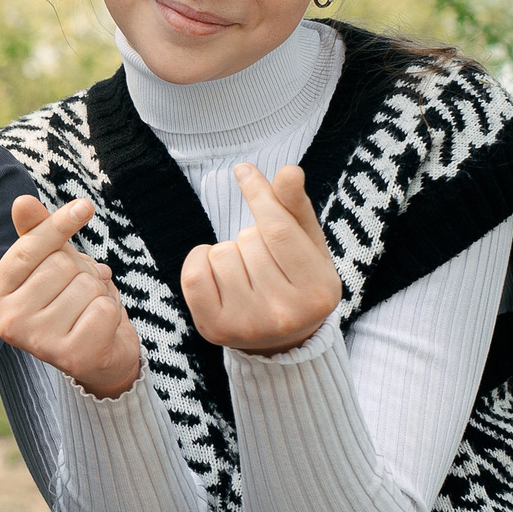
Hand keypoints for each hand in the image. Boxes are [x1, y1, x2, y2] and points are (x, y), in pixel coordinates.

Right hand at [0, 194, 140, 398]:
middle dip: (82, 271)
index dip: (59, 225)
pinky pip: (103, 309)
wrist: (99, 356)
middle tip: (79, 292)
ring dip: (98, 293)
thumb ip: (36, 234)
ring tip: (88, 310)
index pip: (28, 249)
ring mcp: (38, 343)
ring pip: (86, 286)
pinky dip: (112, 312)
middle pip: (61, 265)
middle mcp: (8, 323)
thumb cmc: (68, 301)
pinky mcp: (71, 357)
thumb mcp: (50, 263)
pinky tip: (100, 329)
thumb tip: (22, 201)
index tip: (86, 206)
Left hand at [181, 163, 339, 355]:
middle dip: (251, 237)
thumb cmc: (296, 279)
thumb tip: (288, 170)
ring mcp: (248, 325)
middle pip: (248, 240)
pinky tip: (219, 274)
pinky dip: (200, 262)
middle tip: (265, 262)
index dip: (259, 196)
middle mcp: (285, 313)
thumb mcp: (307, 244)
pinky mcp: (214, 330)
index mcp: (318, 290)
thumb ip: (296, 208)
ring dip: (229, 253)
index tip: (243, 170)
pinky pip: (193, 274)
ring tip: (247, 274)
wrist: (279, 340)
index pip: (279, 231)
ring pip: (221, 254)